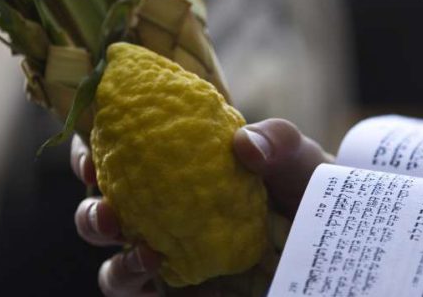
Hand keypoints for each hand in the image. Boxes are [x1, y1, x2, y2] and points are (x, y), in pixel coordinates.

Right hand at [71, 119, 331, 295]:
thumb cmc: (305, 186)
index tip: (91, 158)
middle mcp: (158, 215)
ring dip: (117, 267)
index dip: (87, 156)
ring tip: (146, 256)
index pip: (112, 157)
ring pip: (115, 271)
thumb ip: (275, 140)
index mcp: (169, 169)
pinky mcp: (183, 295)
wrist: (335, 237)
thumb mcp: (295, 156)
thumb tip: (246, 145)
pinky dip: (150, 296)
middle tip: (108, 215)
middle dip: (90, 217)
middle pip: (99, 217)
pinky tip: (175, 289)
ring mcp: (168, 259)